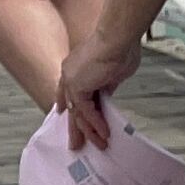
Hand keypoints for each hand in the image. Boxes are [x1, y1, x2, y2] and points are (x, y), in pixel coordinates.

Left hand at [56, 33, 141, 149]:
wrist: (118, 39)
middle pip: (71, 105)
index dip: (67, 103)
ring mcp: (71, 80)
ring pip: (78, 112)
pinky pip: (86, 112)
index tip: (64, 114)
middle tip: (75, 143)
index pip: (68, 90)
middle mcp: (69, 73)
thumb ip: (106, 84)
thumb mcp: (112, 72)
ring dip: (88, 131)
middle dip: (75, 126)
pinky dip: (96, 124)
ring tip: (98, 145)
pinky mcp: (77, 87)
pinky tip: (104, 134)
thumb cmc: (120, 48)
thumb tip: (106, 94)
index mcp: (76, 67)